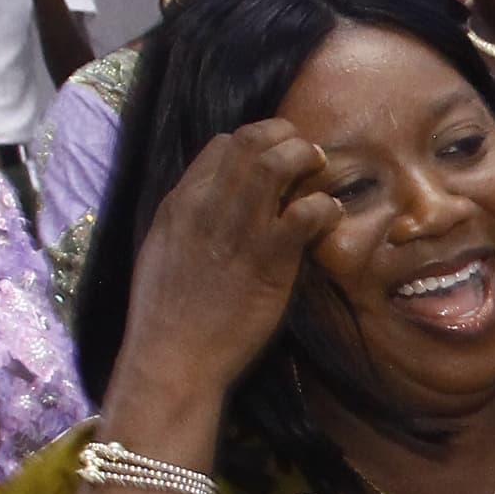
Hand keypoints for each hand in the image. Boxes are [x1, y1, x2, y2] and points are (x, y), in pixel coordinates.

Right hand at [123, 123, 342, 399]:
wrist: (173, 357)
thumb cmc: (168, 315)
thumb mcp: (164, 252)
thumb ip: (190, 220)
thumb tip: (216, 203)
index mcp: (180, 203)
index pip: (221, 145)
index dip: (253, 144)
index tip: (272, 158)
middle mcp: (208, 206)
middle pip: (251, 141)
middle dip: (285, 136)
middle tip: (306, 153)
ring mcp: (240, 230)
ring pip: (278, 163)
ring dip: (306, 157)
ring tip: (319, 170)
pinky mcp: (269, 260)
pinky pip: (307, 212)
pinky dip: (325, 206)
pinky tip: (330, 216)